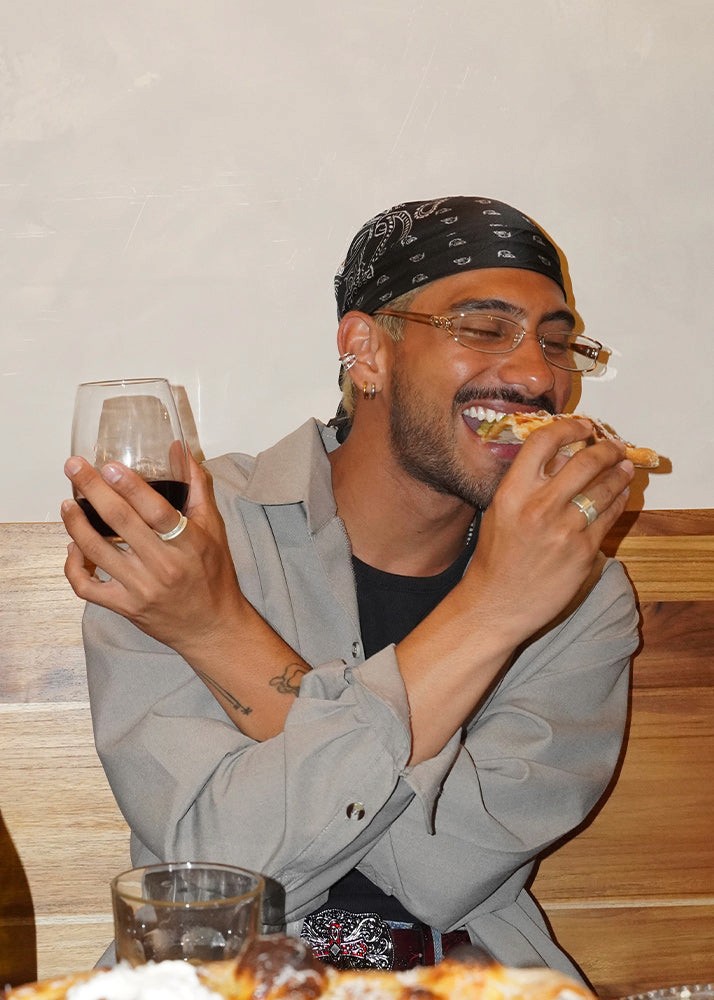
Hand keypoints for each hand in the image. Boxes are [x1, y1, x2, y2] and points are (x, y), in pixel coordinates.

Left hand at [62, 451, 243, 659]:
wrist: (211, 628)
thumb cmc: (214, 575)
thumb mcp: (213, 530)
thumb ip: (196, 488)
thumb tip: (179, 451)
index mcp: (188, 544)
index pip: (157, 512)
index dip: (131, 488)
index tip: (109, 467)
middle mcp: (163, 566)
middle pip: (120, 523)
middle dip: (93, 490)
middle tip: (74, 467)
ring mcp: (140, 588)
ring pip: (97, 551)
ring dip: (76, 524)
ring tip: (67, 503)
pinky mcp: (125, 606)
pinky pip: (87, 587)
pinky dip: (73, 566)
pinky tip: (72, 546)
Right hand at [465, 417, 633, 644]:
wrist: (497, 603)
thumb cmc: (496, 557)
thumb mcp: (500, 511)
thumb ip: (527, 483)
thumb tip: (563, 455)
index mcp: (512, 493)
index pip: (544, 442)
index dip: (568, 427)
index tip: (582, 426)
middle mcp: (538, 507)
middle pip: (584, 460)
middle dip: (606, 448)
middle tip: (613, 447)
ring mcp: (564, 529)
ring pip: (604, 487)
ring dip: (619, 472)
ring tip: (624, 467)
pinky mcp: (583, 550)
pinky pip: (609, 516)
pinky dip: (618, 501)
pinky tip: (620, 495)